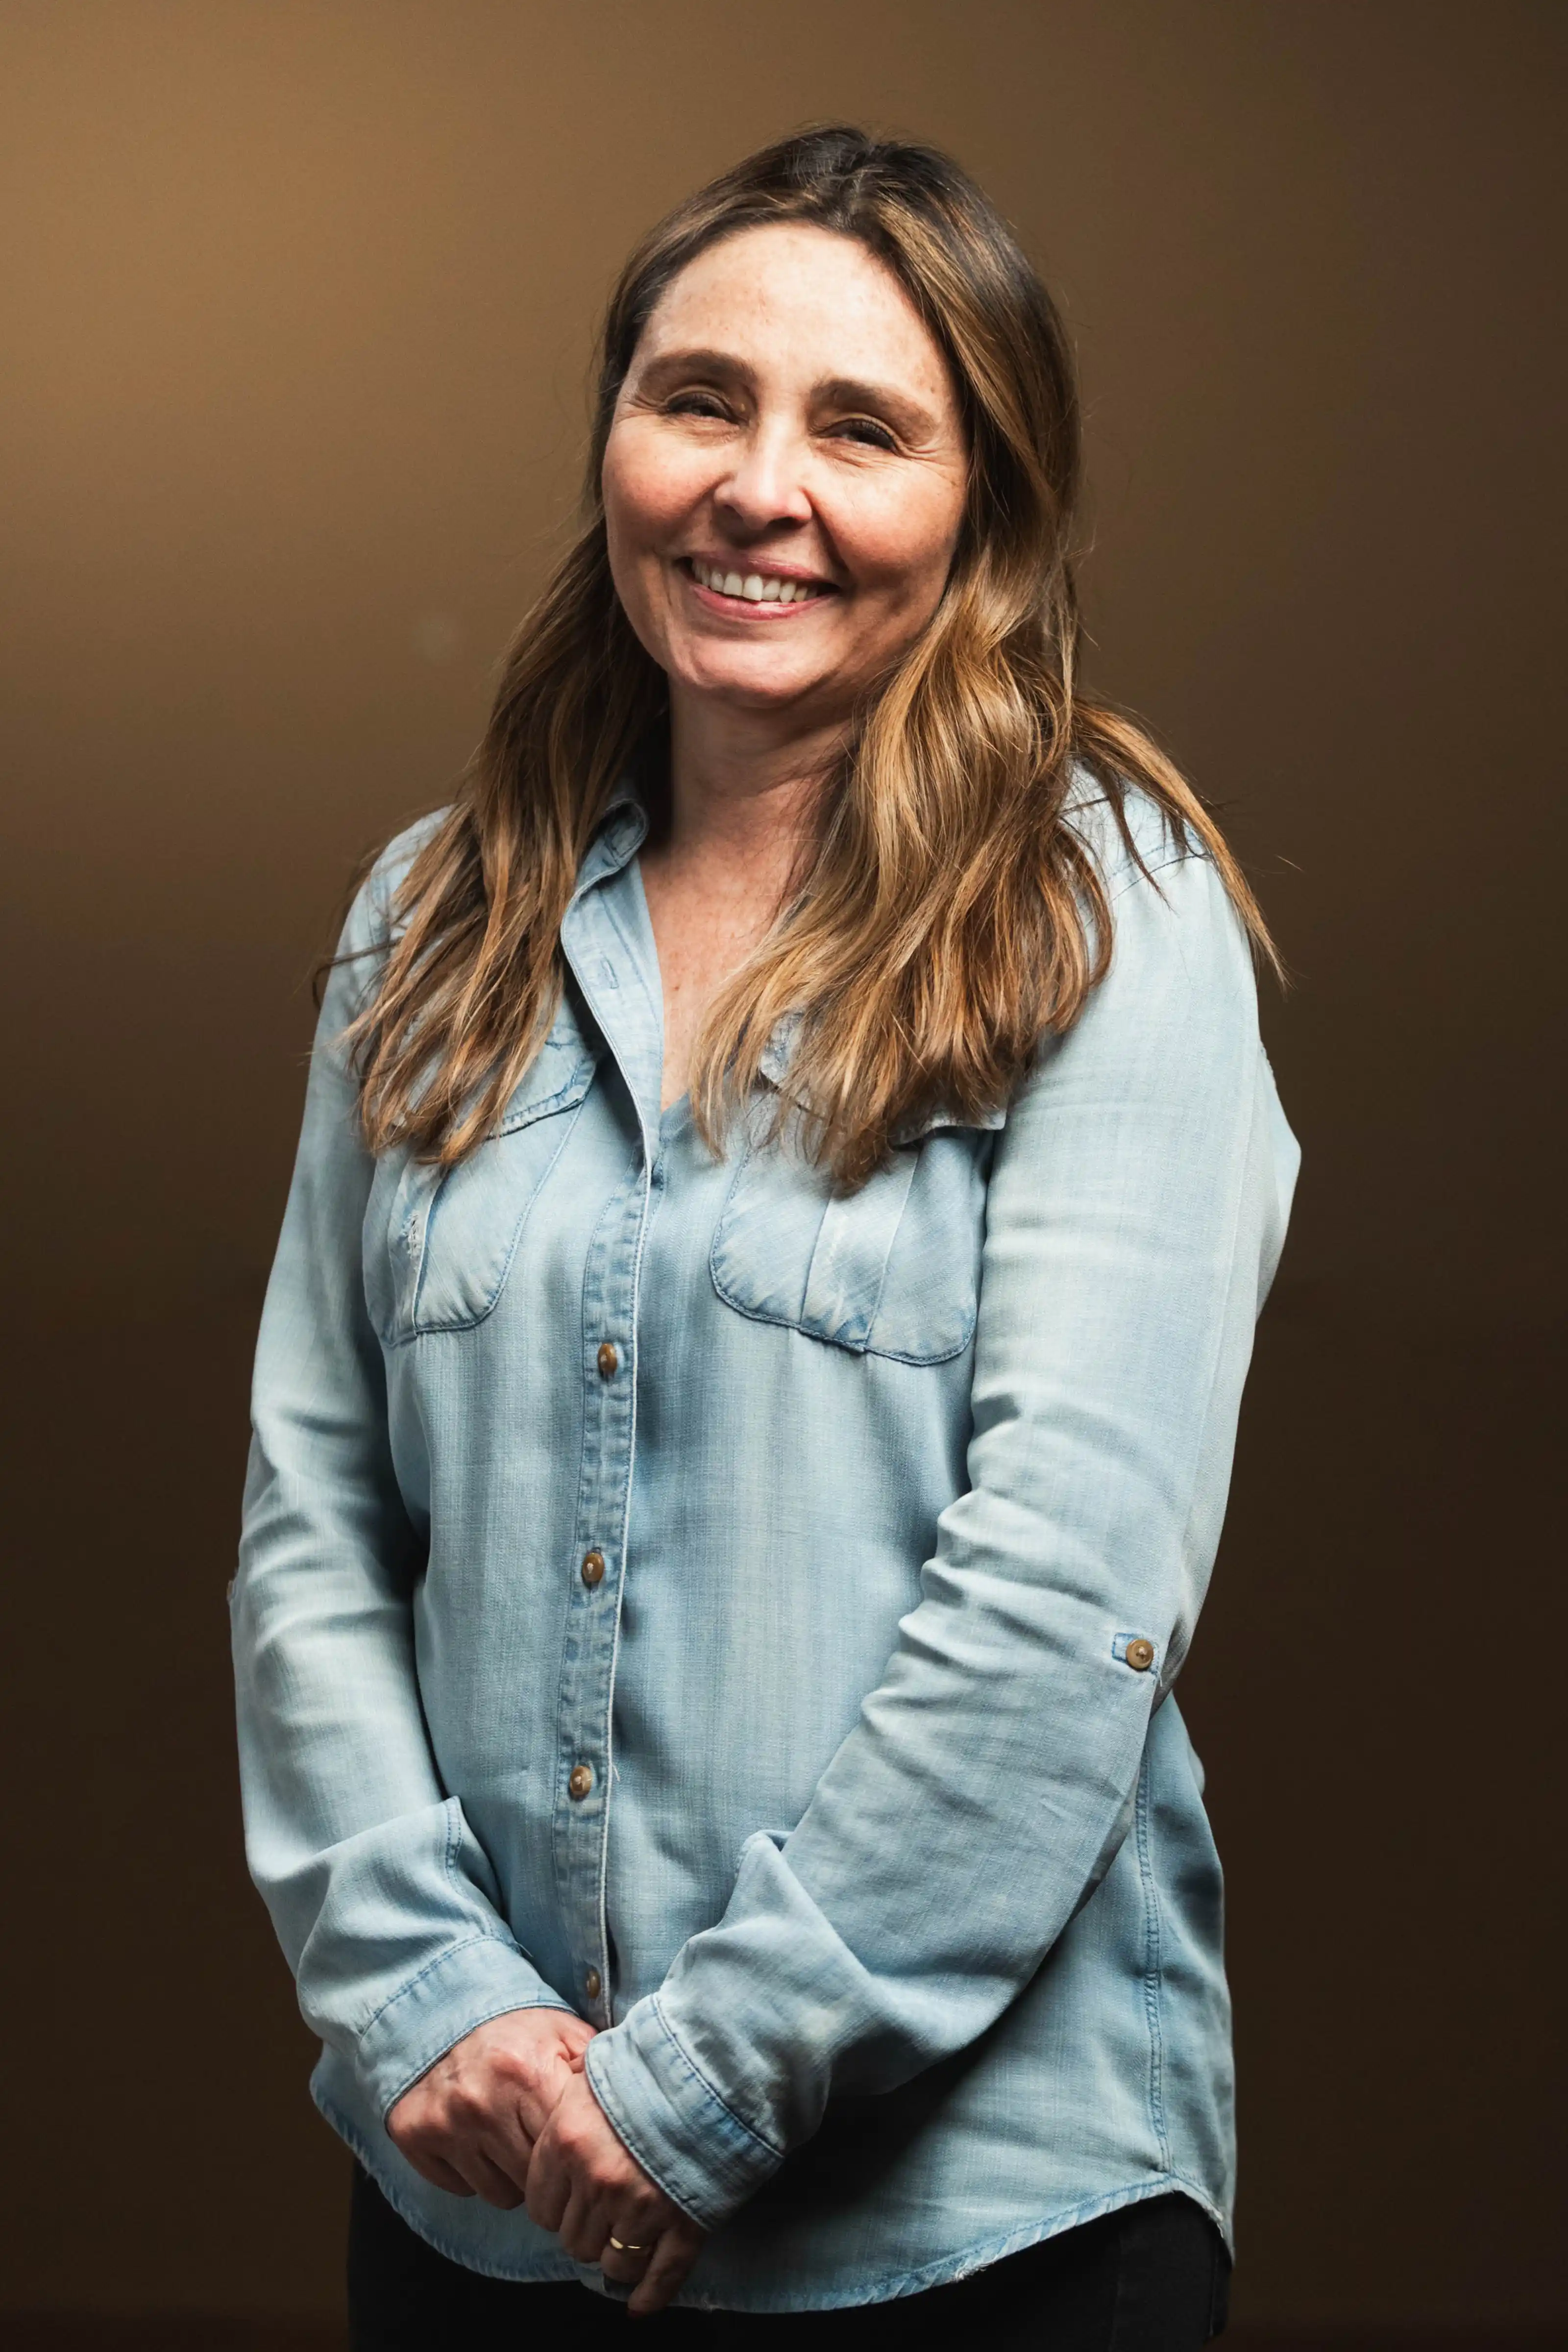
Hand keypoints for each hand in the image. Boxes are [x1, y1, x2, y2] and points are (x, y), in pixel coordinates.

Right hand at [387, 2006, 596, 2207]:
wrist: (442, 2011)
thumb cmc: (516, 2031)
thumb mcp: (564, 2036)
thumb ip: (596, 2074)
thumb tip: (635, 2111)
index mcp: (527, 2073)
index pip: (566, 2152)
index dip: (575, 2152)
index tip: (577, 2145)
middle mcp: (481, 2101)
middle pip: (535, 2182)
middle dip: (544, 2168)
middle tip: (540, 2137)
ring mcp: (443, 2122)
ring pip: (499, 2195)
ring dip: (510, 2176)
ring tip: (510, 2136)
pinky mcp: (412, 2136)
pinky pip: (460, 2188)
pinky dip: (472, 2173)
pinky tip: (476, 2139)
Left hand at [526, 2069, 704, 2314]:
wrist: (715, 2063)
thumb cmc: (651, 2064)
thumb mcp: (594, 2072)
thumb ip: (567, 2106)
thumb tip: (554, 2128)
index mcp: (568, 2140)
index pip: (540, 2207)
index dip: (554, 2205)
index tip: (567, 2197)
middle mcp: (598, 2179)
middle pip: (573, 2240)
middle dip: (584, 2231)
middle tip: (600, 2213)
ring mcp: (641, 2207)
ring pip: (612, 2262)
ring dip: (616, 2255)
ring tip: (625, 2236)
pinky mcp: (684, 2223)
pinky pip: (661, 2275)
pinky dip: (649, 2295)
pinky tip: (638, 2305)